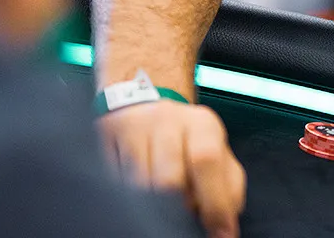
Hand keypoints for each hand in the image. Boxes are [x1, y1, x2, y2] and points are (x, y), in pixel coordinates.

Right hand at [99, 100, 245, 237]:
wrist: (147, 109)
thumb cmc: (188, 140)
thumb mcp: (218, 153)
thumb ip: (229, 186)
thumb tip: (226, 224)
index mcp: (202, 124)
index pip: (207, 161)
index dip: (213, 203)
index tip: (219, 233)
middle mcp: (168, 120)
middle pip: (168, 179)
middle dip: (177, 207)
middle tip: (180, 215)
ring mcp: (133, 128)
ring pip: (137, 184)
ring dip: (150, 203)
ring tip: (157, 200)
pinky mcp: (104, 136)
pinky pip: (113, 177)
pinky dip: (125, 193)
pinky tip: (134, 191)